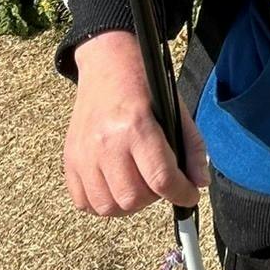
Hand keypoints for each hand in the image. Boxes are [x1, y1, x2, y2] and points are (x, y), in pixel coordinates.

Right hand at [64, 30, 208, 216]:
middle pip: (133, 198)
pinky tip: (117, 188)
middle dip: (155, 198)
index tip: (189, 196)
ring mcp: (84, 154)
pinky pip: (84, 202)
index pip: (161, 178)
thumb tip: (199, 183)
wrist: (107, 63)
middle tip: (162, 184)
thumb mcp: (175, 108)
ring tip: (140, 186)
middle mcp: (107, 143)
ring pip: (108, 206)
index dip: (182, 194)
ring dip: (130, 204)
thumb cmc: (144, 85)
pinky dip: (103, 203)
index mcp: (137, 126)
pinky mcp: (70, 160)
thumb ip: (191, 146)